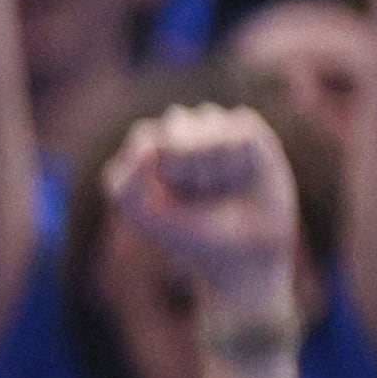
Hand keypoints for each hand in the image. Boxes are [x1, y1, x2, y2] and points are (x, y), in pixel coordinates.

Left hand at [105, 102, 297, 309]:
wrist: (243, 255)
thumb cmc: (189, 235)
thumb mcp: (143, 215)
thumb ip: (126, 183)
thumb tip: (151, 146)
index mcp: (148, 149)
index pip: (149, 136)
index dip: (164, 169)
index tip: (172, 197)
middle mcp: (181, 133)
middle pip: (179, 122)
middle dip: (189, 164)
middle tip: (198, 193)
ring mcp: (216, 130)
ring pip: (212, 123)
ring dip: (218, 163)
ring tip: (220, 185)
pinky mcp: (250, 134)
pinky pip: (242, 129)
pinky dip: (244, 158)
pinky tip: (244, 175)